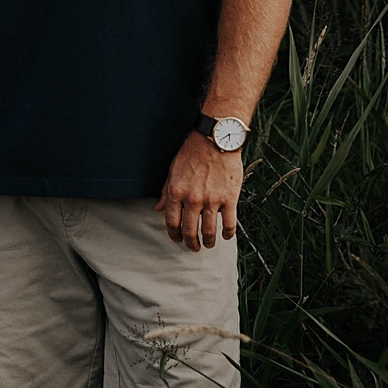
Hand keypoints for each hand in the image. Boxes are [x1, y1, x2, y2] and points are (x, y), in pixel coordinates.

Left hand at [156, 134, 242, 251]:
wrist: (215, 139)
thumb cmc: (192, 152)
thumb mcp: (172, 170)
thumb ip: (164, 191)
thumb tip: (157, 209)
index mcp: (176, 192)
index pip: (172, 222)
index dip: (174, 235)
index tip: (177, 240)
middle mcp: (192, 199)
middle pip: (189, 231)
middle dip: (190, 243)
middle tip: (193, 247)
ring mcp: (212, 200)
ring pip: (209, 231)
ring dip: (208, 242)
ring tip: (209, 244)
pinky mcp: (229, 199)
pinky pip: (229, 224)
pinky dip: (227, 234)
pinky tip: (225, 236)